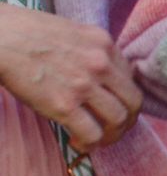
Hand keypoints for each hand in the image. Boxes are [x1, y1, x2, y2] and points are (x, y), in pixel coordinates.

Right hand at [0, 8, 141, 149]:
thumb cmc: (24, 32)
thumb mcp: (70, 31)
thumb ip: (90, 51)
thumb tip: (99, 77)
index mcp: (103, 42)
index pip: (129, 78)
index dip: (123, 97)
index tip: (111, 106)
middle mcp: (100, 62)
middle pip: (133, 102)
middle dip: (127, 121)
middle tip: (113, 130)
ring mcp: (83, 84)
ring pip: (118, 120)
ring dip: (110, 136)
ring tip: (96, 139)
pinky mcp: (64, 105)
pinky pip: (92, 134)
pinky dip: (89, 144)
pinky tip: (77, 143)